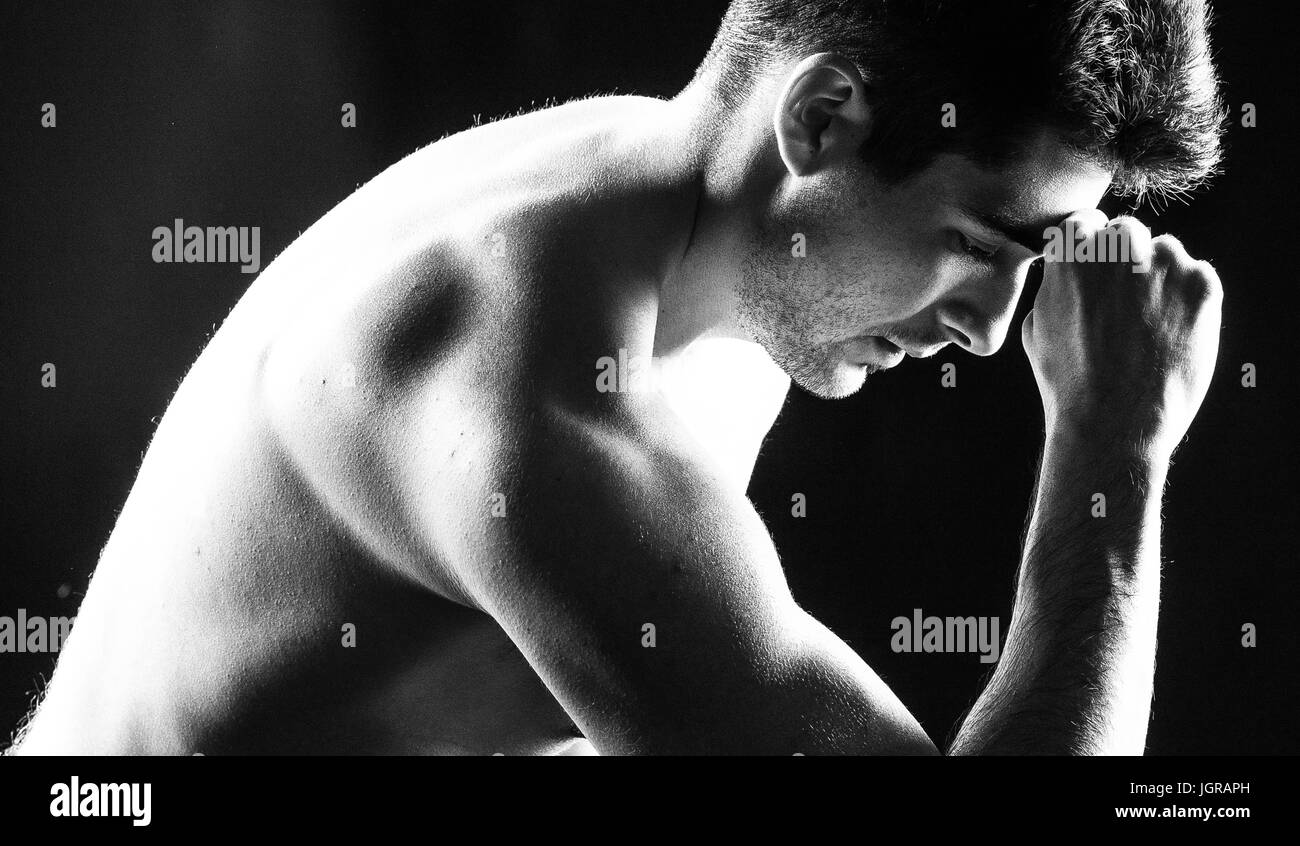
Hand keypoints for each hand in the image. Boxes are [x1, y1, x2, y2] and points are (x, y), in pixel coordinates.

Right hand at [1022, 210, 1221, 456]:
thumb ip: (1056, 286)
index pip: (1085, 224)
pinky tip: (1169, 335)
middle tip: (1121, 305)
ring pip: (1165, 251)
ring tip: (1146, 326)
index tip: (1094, 274)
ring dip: (1157, 276)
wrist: (1113, 424)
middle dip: (1123, 259)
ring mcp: (1165, 263)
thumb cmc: (1068, 382)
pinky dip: (1187, 299)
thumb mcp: (1037, 327)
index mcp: (1071, 252)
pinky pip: (1197, 276)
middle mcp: (1118, 246)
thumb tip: (1067, 269)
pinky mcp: (1203, 285)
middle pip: (1126, 232)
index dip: (1088, 249)